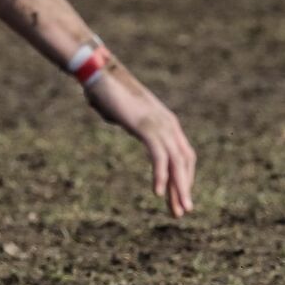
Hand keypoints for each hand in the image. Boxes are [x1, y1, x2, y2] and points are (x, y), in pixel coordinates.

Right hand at [85, 64, 197, 217]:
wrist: (99, 74)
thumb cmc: (108, 91)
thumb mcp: (123, 112)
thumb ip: (125, 120)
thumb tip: (114, 119)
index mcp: (166, 121)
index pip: (184, 154)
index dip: (185, 176)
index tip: (181, 197)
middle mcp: (168, 123)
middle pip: (184, 160)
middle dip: (185, 187)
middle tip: (184, 211)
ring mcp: (159, 124)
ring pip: (176, 162)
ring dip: (179, 188)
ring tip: (178, 209)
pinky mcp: (146, 126)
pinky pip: (159, 156)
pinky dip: (161, 175)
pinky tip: (158, 192)